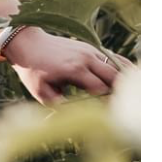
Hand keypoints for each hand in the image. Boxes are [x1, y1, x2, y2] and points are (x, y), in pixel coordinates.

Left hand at [3, 28, 130, 106]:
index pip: (101, 90)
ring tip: (133, 95)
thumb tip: (77, 117)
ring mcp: (91, 50)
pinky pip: (114, 57)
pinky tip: (130, 80)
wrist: (29, 44)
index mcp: (74, 70)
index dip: (108, 104)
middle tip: (124, 108)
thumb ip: (59, 105)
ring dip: (126, 81)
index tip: (110, 116)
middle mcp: (86, 58)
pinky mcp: (92, 47)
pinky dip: (123, 68)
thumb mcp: (40, 92)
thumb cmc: (33, 71)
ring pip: (118, 66)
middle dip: (121, 93)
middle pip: (114, 77)